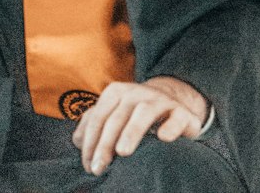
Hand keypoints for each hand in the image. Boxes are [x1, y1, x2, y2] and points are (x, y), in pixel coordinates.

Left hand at [71, 76, 208, 175]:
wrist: (173, 101)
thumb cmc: (135, 113)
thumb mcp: (114, 114)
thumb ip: (94, 124)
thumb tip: (78, 142)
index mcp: (116, 92)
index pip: (99, 117)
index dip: (91, 141)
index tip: (88, 165)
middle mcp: (136, 93)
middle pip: (117, 117)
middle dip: (105, 143)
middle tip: (99, 167)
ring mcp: (160, 100)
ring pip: (144, 112)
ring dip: (131, 131)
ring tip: (122, 152)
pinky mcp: (181, 112)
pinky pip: (176, 117)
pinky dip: (170, 127)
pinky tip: (163, 138)